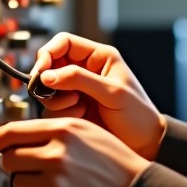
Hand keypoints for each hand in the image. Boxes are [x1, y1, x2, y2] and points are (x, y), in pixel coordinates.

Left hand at [0, 117, 149, 186]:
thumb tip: (16, 137)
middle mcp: (56, 154)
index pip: (13, 131)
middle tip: (32, 166)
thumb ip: (53, 129)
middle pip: (9, 157)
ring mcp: (54, 181)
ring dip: (29, 182)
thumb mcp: (88, 131)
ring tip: (56, 181)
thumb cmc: (114, 161)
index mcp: (64, 130)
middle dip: (15, 162)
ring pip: (17, 181)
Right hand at [31, 32, 165, 160]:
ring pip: (47, 89)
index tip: (42, 69)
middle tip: (52, 93)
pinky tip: (82, 117)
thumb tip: (47, 75)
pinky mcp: (71, 110)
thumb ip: (79, 79)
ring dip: (57, 99)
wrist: (144, 144)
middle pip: (50, 65)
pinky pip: (51, 108)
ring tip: (79, 107)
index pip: (64, 43)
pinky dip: (61, 113)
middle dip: (48, 80)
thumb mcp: (112, 92)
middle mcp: (85, 71)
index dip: (49, 52)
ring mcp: (76, 91)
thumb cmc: (137, 114)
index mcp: (98, 58)